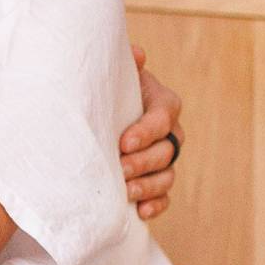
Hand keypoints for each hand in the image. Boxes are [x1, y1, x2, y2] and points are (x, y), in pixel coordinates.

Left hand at [122, 45, 183, 221]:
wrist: (95, 116)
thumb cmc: (105, 93)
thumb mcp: (111, 77)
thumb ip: (123, 66)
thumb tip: (136, 54)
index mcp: (162, 103)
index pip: (163, 115)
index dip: (147, 130)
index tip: (124, 142)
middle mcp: (169, 132)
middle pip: (167, 149)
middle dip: (144, 161)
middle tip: (121, 168)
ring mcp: (164, 159)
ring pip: (167, 175)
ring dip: (149, 185)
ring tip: (126, 191)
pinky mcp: (155, 182)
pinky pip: (164, 197)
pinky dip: (154, 205)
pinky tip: (139, 211)